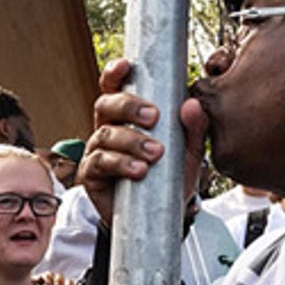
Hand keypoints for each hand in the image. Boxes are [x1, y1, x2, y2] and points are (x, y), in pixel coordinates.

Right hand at [77, 56, 208, 230]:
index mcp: (127, 117)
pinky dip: (120, 164)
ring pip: (105, 134)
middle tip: (153, 117)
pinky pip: (100, 163)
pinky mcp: (91, 175)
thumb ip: (193, 128)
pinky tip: (139, 170)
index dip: (115, 74)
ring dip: (131, 141)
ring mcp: (97, 152)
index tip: (126, 66)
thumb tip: (192, 104)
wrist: (159, 218)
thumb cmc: (168, 178)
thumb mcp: (189, 153)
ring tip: (154, 153)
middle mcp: (108, 129)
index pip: (115, 89)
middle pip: (105, 105)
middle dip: (128, 106)